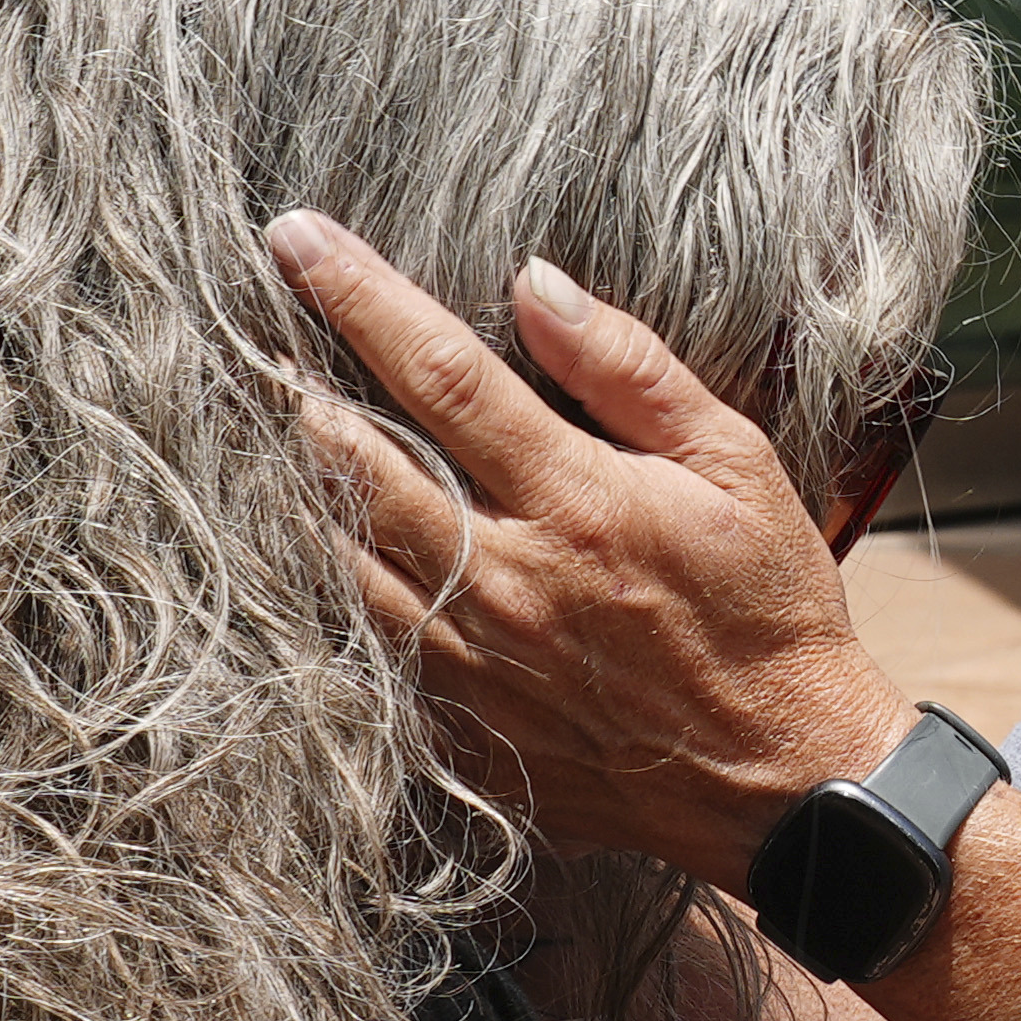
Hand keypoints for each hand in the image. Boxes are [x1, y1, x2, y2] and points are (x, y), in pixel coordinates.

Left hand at [268, 216, 906, 889]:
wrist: (780, 783)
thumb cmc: (768, 612)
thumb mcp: (736, 465)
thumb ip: (629, 370)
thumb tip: (534, 284)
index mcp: (574, 501)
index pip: (436, 372)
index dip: (357, 295)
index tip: (296, 237)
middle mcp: (504, 580)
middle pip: (354, 461)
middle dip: (287, 380)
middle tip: (241, 324)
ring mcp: (470, 661)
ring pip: (336, 555)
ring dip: (289, 484)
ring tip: (254, 424)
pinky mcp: (459, 726)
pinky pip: (359, 642)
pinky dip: (322, 584)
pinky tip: (305, 544)